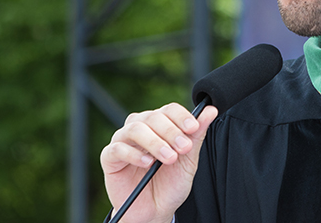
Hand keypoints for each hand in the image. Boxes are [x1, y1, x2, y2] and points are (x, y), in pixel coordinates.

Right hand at [101, 102, 217, 222]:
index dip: (181, 116)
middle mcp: (140, 128)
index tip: (193, 128)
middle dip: (171, 131)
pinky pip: (118, 148)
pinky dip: (134, 154)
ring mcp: (123, 140)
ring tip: (168, 158)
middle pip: (153, 117)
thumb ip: (196, 135)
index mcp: (160, 125)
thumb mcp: (188, 160)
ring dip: (155, 142)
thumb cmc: (170, 184)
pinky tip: (147, 163)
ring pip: (135, 128)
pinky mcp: (109, 157)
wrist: (155, 211)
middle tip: (182, 148)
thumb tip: (210, 110)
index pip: (169, 110)